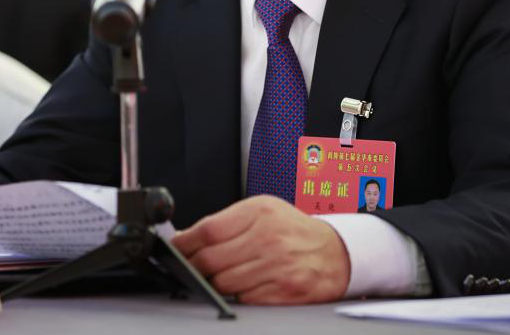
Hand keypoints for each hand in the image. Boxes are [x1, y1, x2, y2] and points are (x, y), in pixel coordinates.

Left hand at [171, 195, 350, 304]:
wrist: (335, 252)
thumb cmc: (293, 230)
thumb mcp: (262, 211)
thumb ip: (226, 222)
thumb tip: (186, 239)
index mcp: (259, 212)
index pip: (208, 230)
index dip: (185, 243)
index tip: (174, 250)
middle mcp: (268, 238)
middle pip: (212, 260)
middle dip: (195, 267)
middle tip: (191, 267)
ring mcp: (277, 266)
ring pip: (224, 283)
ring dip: (214, 283)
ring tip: (219, 276)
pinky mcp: (284, 291)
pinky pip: (244, 298)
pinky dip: (237, 295)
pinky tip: (244, 285)